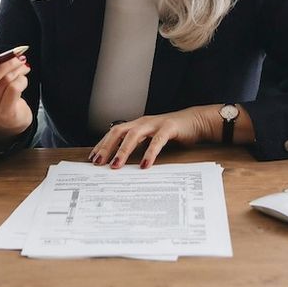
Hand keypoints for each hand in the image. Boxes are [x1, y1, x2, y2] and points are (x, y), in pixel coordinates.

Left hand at [88, 107, 216, 169]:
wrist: (195, 121)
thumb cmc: (172, 132)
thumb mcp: (151, 138)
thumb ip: (139, 146)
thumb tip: (122, 162)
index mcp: (137, 125)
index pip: (114, 133)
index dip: (102, 144)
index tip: (92, 158)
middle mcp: (143, 122)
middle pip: (119, 131)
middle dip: (107, 147)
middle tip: (98, 162)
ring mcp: (155, 123)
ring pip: (134, 135)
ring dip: (123, 150)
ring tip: (116, 165)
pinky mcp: (169, 128)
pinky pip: (157, 141)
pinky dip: (149, 153)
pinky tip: (144, 165)